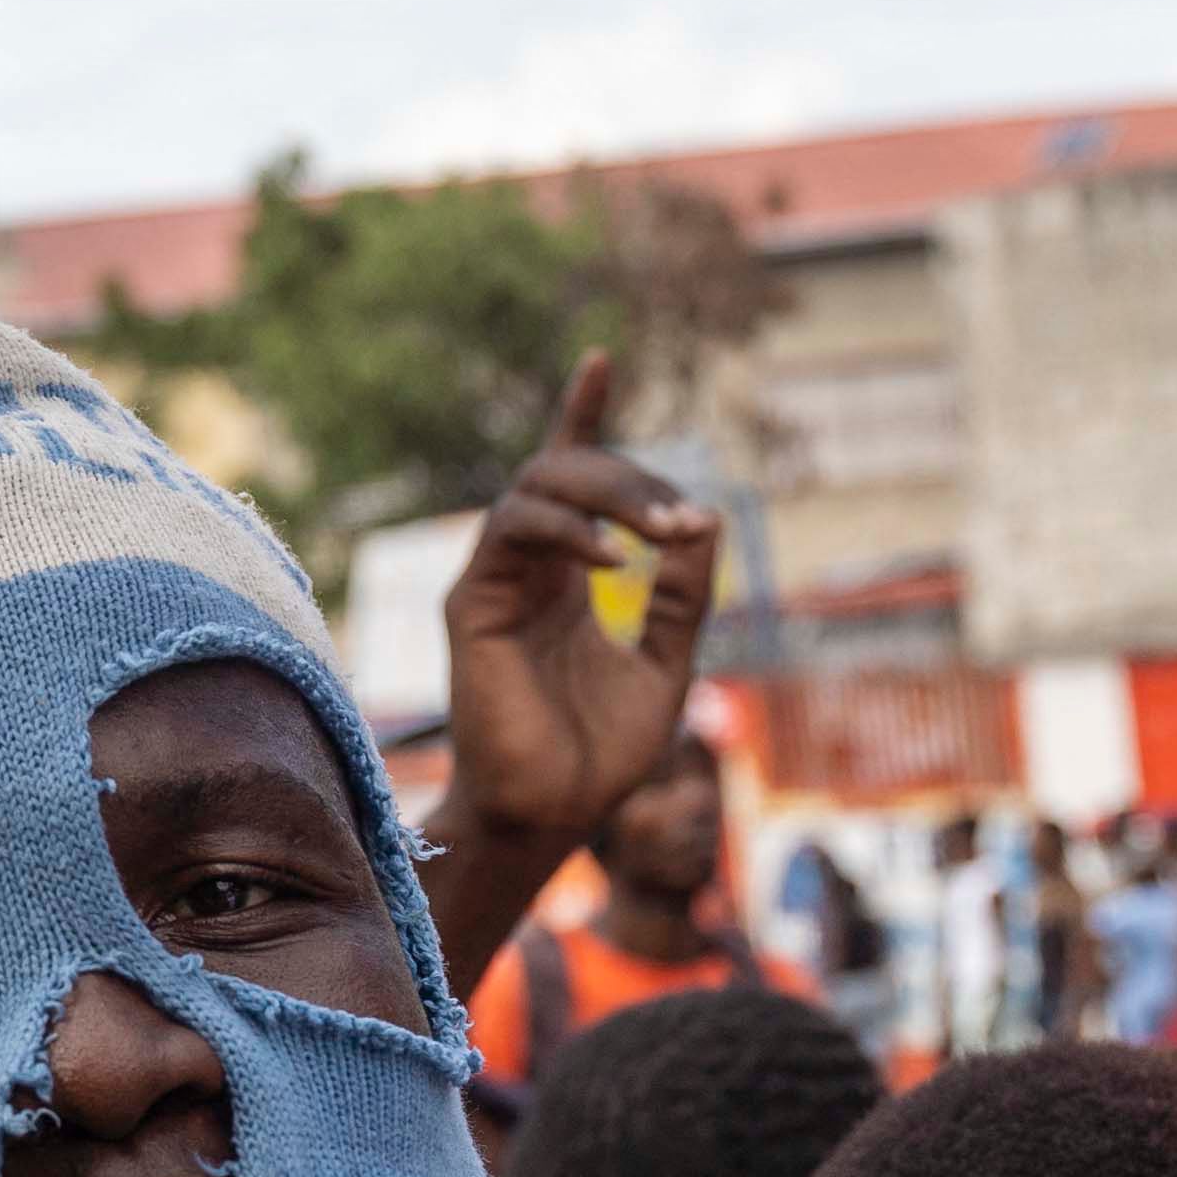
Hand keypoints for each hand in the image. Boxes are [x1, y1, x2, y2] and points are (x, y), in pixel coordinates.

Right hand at [435, 352, 721, 866]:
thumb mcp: (667, 663)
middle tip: (684, 521)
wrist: (550, 817)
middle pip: (566, 473)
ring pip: (537, 488)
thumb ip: (684, 595)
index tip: (601, 359)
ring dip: (607, 495)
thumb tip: (706, 518)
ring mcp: (494, 580)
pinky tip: (616, 561)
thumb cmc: (599, 757)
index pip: (571, 477)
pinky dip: (568, 532)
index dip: (583, 416)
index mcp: (566, 576)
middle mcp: (526, 568)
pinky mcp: (470, 603)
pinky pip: (513, 532)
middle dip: (630, 479)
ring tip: (663, 534)